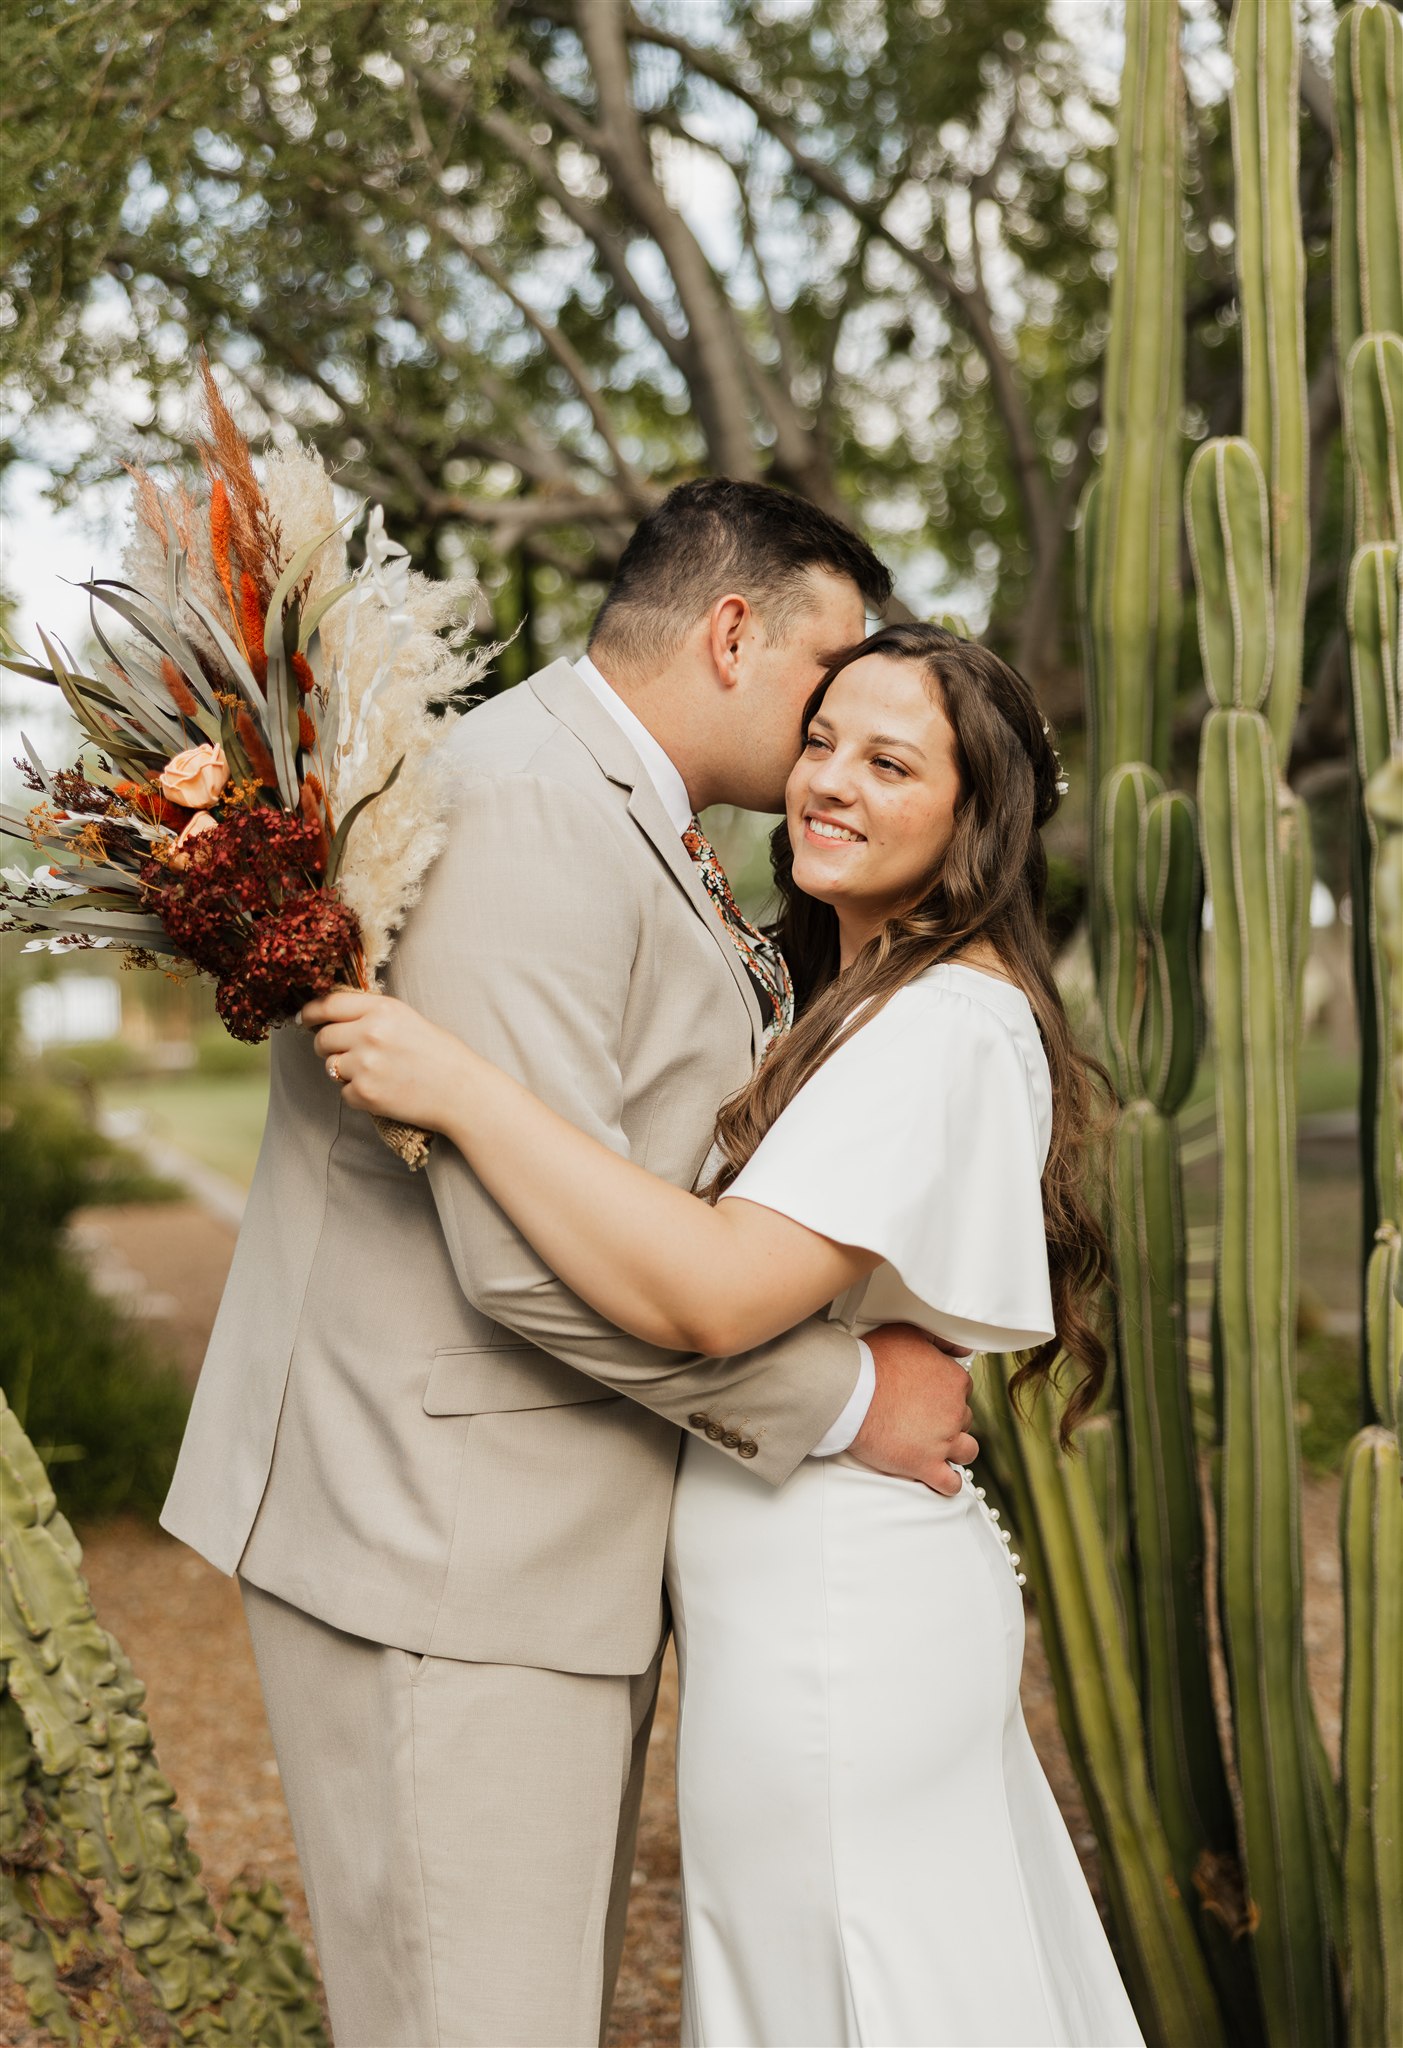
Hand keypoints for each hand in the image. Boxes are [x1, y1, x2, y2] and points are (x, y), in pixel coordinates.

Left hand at [299, 989, 471, 1128]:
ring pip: (331, 1066)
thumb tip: (331, 1017)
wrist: (463, 1092)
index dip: (310, 1012)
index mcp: (382, 1009)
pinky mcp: (365, 1094)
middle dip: (327, 1046)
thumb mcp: (407, 1019)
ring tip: (376, 1073)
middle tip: (345, 1053)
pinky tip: (383, 1090)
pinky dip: (358, 1094)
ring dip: (345, 1071)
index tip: (303, 1018)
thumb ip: (371, 1015)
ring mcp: (365, 1065)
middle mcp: (369, 1033)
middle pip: (323, 1038)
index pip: (328, 1005)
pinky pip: (344, 1093)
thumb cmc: (441, 1055)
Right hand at [848, 1322, 978, 1496]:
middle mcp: (956, 1412)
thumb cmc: (874, 1360)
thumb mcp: (910, 1333)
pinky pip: (950, 1483)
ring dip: (956, 1450)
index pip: (963, 1390)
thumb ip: (942, 1339)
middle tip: (923, 1419)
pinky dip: (947, 1482)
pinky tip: (939, 1476)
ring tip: (937, 1448)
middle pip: (964, 1419)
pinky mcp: (925, 1465)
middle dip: (948, 1421)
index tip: (928, 1397)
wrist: (849, 1392)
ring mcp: (943, 1441)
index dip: (946, 1394)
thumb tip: (965, 1348)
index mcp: (954, 1380)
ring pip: (967, 1451)